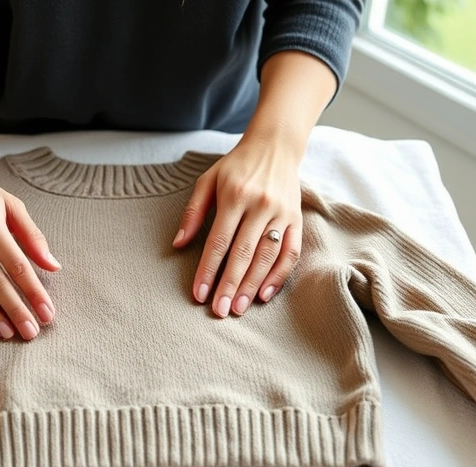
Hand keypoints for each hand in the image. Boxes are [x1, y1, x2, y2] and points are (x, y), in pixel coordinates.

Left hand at [172, 138, 302, 316]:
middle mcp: (260, 205)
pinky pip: (290, 253)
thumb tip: (178, 244)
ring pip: (267, 256)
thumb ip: (193, 212)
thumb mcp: (207, 180)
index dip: (208, 270)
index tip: (199, 294)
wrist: (275, 146)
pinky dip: (278, 276)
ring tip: (238, 307)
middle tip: (220, 310)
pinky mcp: (296, 219)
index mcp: (235, 196)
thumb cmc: (235, 166)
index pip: (219, 241)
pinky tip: (264, 294)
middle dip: (230, 285)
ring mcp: (281, 213)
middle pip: (243, 253)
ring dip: (252, 285)